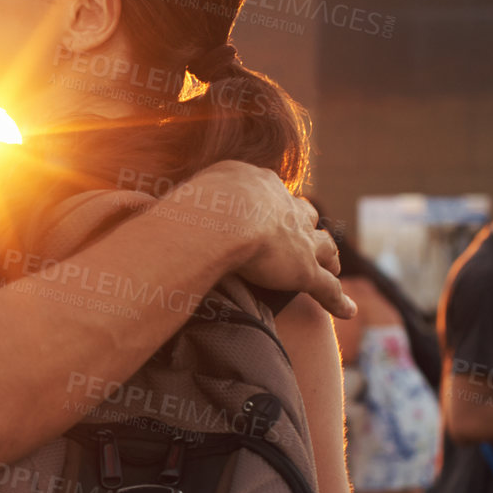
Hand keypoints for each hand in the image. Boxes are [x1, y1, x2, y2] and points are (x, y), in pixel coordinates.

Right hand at [178, 162, 355, 318]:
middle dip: (304, 223)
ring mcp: (296, 236)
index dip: (268, 202)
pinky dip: (337, 298)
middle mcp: (282, 203)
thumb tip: (145, 219)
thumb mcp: (183, 195)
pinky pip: (326, 287)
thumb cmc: (191, 208)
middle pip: (302, 213)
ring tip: (332, 265)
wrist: (220, 220)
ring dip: (327, 256)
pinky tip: (347, 310)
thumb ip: (176, 206)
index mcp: (253, 182)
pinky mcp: (303, 268)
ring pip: (322, 245)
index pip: (267, 191)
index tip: (265, 209)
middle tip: (305, 232)